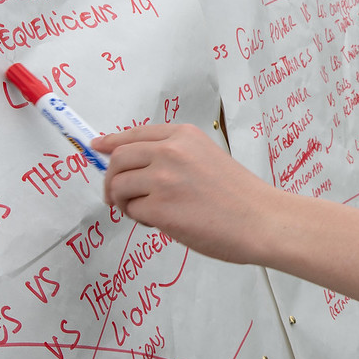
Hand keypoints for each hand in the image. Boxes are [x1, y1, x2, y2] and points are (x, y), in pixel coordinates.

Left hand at [93, 124, 276, 263]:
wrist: (261, 221)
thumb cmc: (240, 196)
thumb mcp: (207, 158)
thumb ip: (174, 156)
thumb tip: (134, 166)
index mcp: (184, 136)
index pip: (134, 134)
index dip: (111, 142)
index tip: (97, 146)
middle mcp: (170, 151)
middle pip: (118, 159)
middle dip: (111, 180)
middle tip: (117, 198)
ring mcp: (163, 179)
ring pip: (119, 186)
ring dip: (125, 203)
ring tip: (148, 214)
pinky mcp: (160, 207)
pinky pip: (132, 211)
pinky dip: (141, 219)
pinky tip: (162, 223)